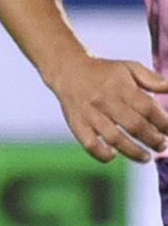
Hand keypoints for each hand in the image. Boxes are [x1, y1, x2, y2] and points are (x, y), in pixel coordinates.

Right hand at [45, 54, 167, 162]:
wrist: (68, 70)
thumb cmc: (104, 71)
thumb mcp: (129, 67)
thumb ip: (152, 79)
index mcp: (121, 86)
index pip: (147, 108)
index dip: (162, 122)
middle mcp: (105, 101)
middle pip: (134, 125)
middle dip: (153, 139)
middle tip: (162, 145)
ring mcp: (90, 114)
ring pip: (115, 138)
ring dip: (134, 151)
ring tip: (146, 157)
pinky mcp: (76, 124)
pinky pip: (90, 144)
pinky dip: (102, 154)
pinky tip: (113, 155)